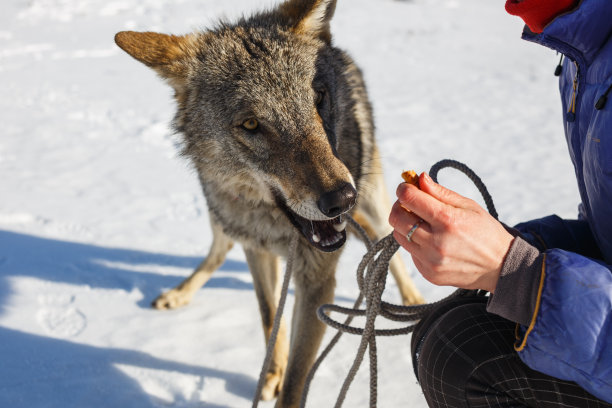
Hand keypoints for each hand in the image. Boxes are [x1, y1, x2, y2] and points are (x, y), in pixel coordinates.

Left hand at [388, 172, 513, 292]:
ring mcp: (431, 260)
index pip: (409, 198)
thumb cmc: (484, 231)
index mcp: (448, 220)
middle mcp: (436, 242)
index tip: (406, 187)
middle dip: (399, 206)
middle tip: (409, 203)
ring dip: (405, 225)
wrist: (500, 267)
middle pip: (396, 218)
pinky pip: (410, 252)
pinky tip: (432, 241)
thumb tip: (419, 178)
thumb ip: (440, 192)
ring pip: (399, 235)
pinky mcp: (429, 273)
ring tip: (421, 222)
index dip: (404, 189)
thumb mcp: (468, 206)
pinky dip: (415, 243)